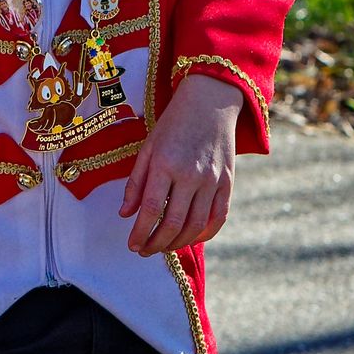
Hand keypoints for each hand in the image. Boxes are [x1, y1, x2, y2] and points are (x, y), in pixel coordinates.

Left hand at [121, 73, 241, 254]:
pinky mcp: (228, 182)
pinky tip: (190, 239)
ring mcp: (212, 180)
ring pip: (196, 225)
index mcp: (165, 164)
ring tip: (163, 247)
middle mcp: (191, 175)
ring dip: (178, 243)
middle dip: (156, 243)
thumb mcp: (147, 148)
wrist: (210, 103)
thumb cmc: (173, 125)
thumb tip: (125, 214)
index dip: (140, 232)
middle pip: (174, 222)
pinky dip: (205, 234)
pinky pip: (218, 217)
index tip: (132, 245)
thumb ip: (136, 183)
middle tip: (145, 250)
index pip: (152, 209)